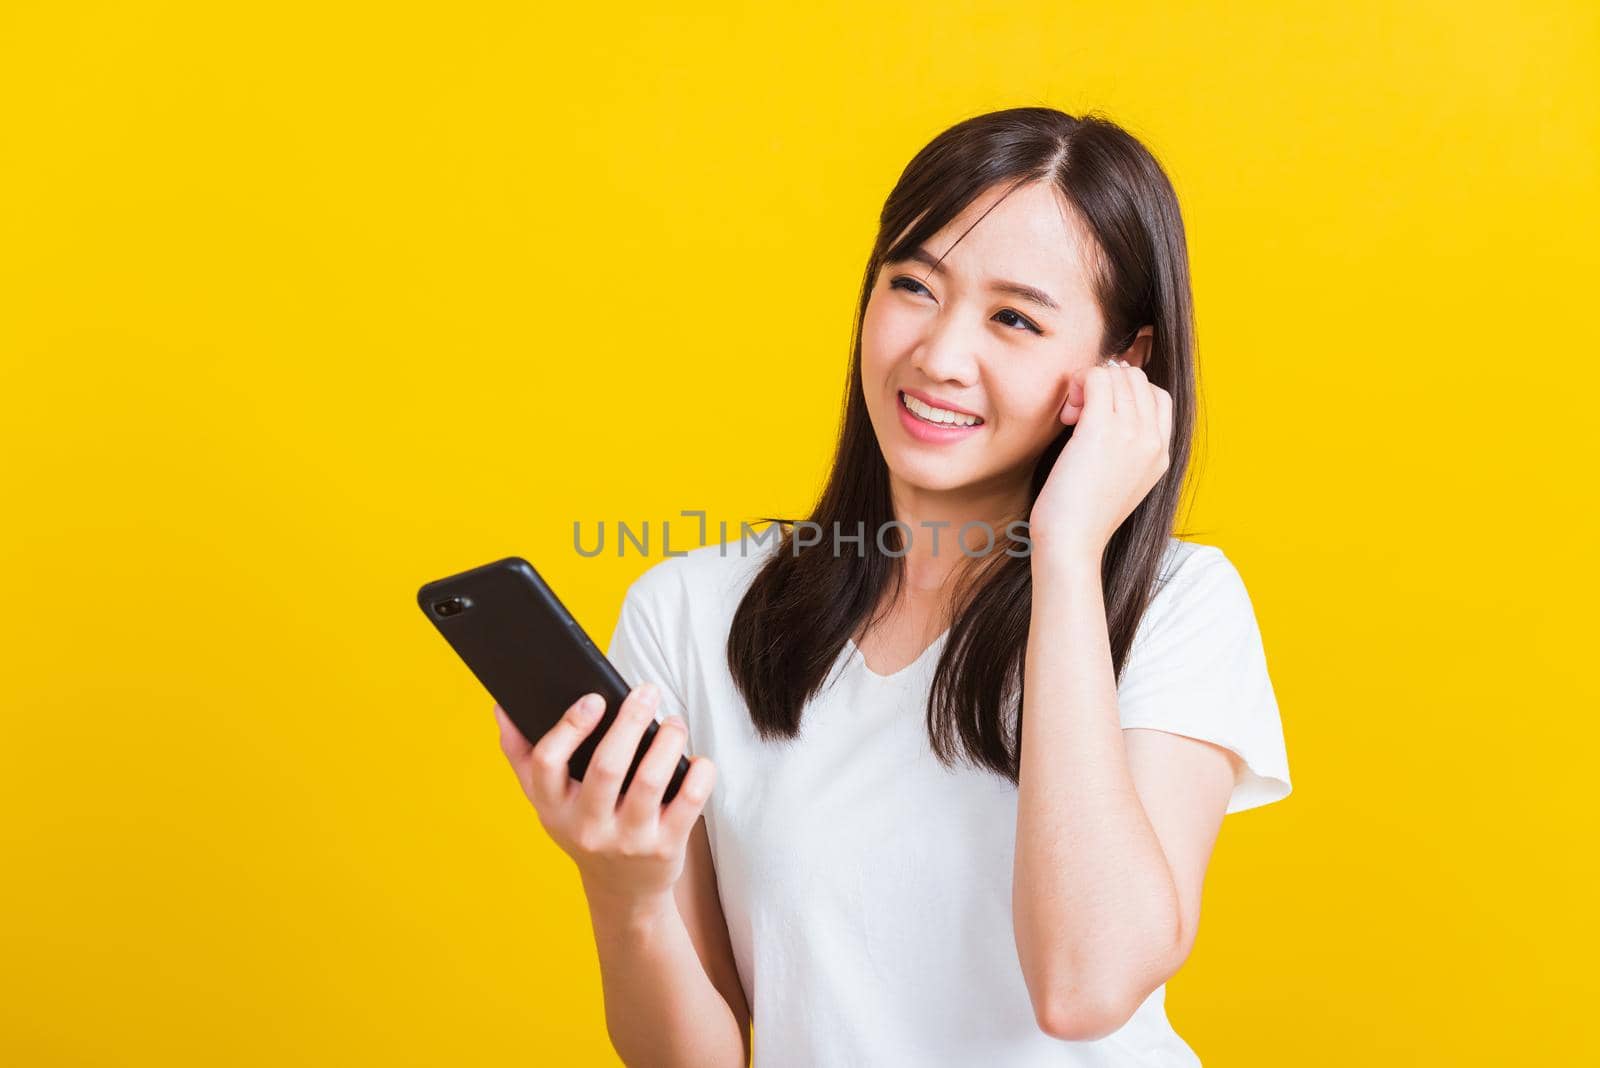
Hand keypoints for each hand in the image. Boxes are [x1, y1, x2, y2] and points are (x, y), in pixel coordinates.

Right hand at [494, 683, 716, 906]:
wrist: (622, 890)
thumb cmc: (584, 826)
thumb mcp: (548, 801)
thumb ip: (523, 754)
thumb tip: (503, 706)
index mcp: (553, 807)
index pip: (547, 763)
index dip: (570, 726)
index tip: (595, 697)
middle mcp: (588, 826)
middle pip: (607, 766)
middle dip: (631, 720)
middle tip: (647, 691)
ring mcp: (628, 840)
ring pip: (650, 779)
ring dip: (668, 741)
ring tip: (674, 721)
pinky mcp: (665, 848)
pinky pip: (689, 802)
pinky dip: (700, 773)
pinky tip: (698, 759)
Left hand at [1029, 358, 1172, 561]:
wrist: (1072, 543)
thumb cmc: (1083, 516)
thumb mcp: (1119, 482)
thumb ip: (1126, 449)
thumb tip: (1103, 412)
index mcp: (1162, 455)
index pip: (1158, 396)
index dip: (1126, 394)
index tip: (1098, 416)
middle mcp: (1153, 440)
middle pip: (1137, 379)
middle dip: (1106, 384)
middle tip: (1079, 414)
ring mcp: (1132, 432)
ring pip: (1117, 374)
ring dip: (1088, 383)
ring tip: (1071, 416)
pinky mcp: (1102, 429)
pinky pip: (1096, 377)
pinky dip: (1078, 383)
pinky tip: (1066, 414)